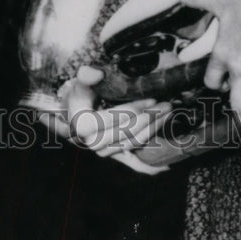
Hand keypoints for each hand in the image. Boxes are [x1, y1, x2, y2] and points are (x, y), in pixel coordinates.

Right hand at [38, 66, 171, 171]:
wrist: (73, 117)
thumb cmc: (78, 100)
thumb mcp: (79, 86)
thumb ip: (85, 78)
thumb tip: (95, 72)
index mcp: (85, 126)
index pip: (118, 117)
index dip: (137, 107)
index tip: (153, 98)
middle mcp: (94, 143)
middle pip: (129, 130)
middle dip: (150, 118)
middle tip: (167, 106)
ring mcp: (105, 152)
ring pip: (134, 142)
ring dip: (154, 130)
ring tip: (167, 116)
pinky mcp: (114, 156)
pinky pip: (132, 164)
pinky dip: (148, 167)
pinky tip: (165, 167)